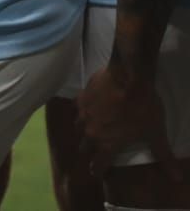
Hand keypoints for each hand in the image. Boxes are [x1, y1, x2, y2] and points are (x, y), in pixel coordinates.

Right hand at [77, 63, 179, 179]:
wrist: (129, 77)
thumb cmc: (143, 108)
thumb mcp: (156, 133)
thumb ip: (164, 155)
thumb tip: (177, 178)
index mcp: (107, 145)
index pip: (98, 164)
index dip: (98, 170)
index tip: (98, 173)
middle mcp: (91, 132)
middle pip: (83, 147)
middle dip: (89, 151)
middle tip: (96, 150)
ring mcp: (83, 114)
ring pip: (77, 128)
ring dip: (83, 131)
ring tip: (91, 129)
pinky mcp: (81, 97)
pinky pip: (77, 109)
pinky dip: (82, 111)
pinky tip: (89, 107)